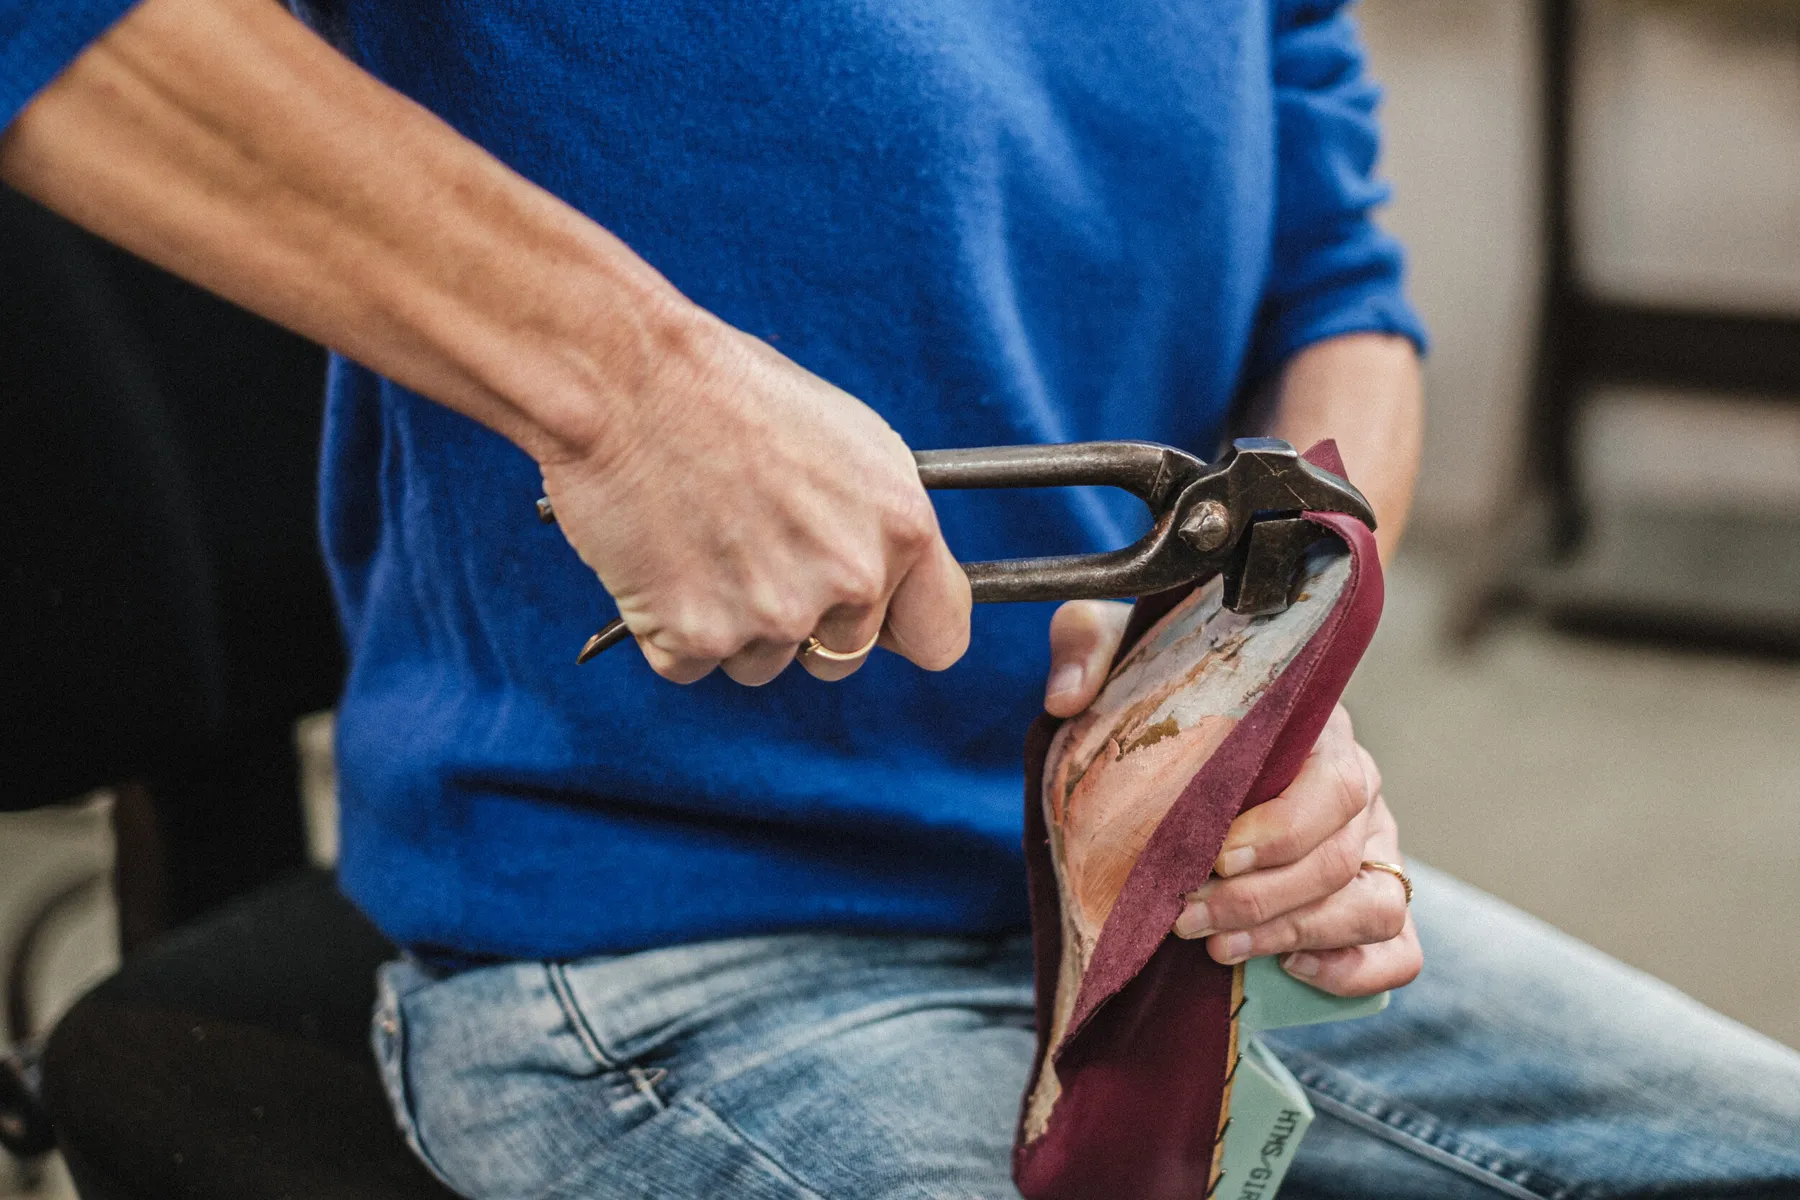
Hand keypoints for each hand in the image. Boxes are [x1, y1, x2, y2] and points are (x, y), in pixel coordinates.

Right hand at [541, 309, 970, 684]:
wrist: (622, 379)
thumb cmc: (728, 390)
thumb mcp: (848, 440)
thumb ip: (879, 523)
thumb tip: (886, 578)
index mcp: (903, 527)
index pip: (939, 637)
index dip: (899, 630)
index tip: (874, 622)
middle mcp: (851, 580)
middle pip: (840, 660)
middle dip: (802, 624)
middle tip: (753, 552)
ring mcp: (774, 617)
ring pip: (761, 665)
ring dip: (730, 624)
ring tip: (700, 539)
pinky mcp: (697, 638)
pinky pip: (689, 665)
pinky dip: (667, 626)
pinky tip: (660, 557)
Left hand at [1045, 600, 1421, 996]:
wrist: (1176, 746)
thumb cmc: (1159, 695)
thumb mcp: (1119, 650)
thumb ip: (1087, 644)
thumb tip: (1065, 695)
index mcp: (1315, 727)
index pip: (1332, 783)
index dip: (1279, 832)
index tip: (1211, 857)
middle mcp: (1356, 786)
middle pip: (1339, 856)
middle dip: (1259, 900)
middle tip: (1185, 919)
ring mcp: (1373, 845)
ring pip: (1374, 906)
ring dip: (1295, 936)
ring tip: (1217, 948)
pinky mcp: (1371, 896)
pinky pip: (1399, 948)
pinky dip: (1354, 970)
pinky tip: (1288, 970)